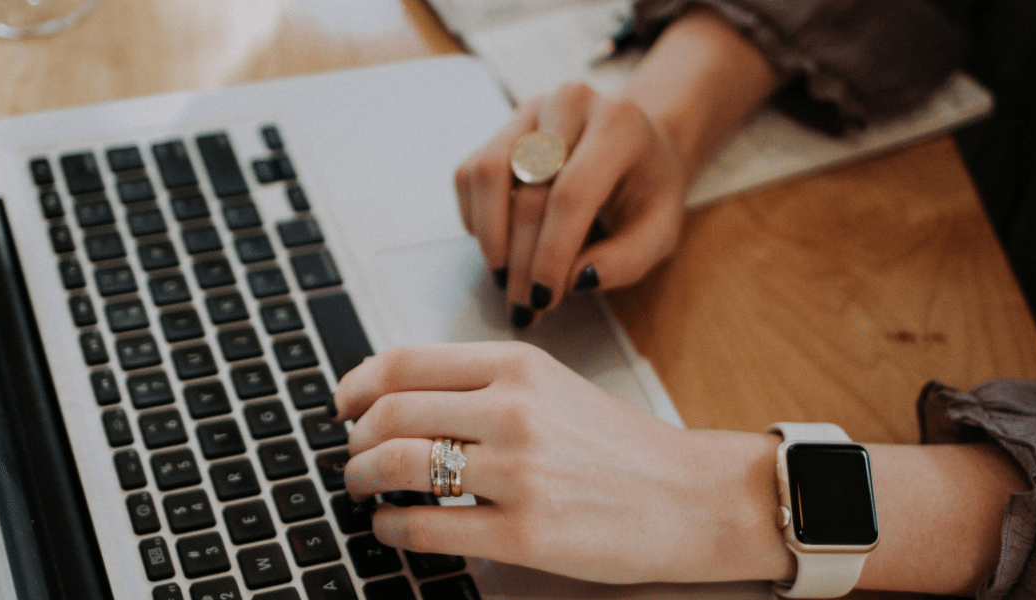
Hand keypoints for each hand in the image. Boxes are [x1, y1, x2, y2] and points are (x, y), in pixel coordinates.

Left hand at [331, 341, 786, 583]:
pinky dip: (391, 527)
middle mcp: (514, 410)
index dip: (356, 384)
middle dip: (354, 438)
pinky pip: (426, 527)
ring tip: (364, 488)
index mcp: (518, 366)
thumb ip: (481, 385)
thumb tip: (396, 396)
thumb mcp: (553, 387)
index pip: (404, 361)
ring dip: (362, 478)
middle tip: (351, 454)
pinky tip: (391, 527)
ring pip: (398, 465)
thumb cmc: (621, 446)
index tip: (342, 404)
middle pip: (390, 413)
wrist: (692, 497)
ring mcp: (518, 473)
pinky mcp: (525, 534)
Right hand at [454, 83, 686, 328]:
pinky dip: (476, 217)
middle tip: (523, 304)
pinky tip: (499, 244)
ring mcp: (530, 111)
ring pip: (487, 174)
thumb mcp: (660, 231)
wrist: (637, 143)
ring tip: (505, 277)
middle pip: (529, 191)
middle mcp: (570, 104)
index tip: (544, 298)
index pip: (572, 194)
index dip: (551, 252)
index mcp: (619, 125)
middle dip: (522, 260)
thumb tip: (576, 280)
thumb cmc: (648, 190)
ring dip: (490, 237)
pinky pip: (470, 174)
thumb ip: (626, 261)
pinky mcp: (502, 126)